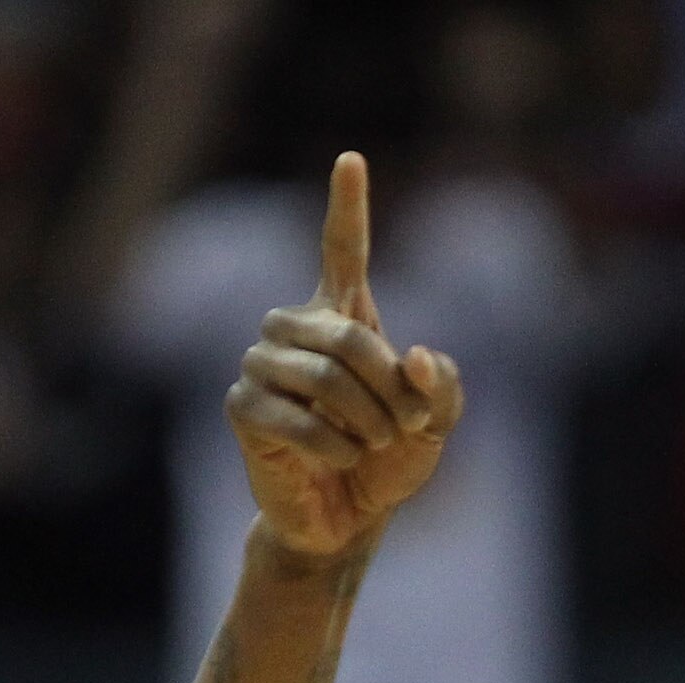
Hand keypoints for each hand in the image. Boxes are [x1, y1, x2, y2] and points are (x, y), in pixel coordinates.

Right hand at [225, 151, 464, 558]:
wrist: (345, 520)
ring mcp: (262, 365)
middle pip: (346, 335)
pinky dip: (331, 444)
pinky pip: (293, 416)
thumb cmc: (386, 463)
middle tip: (404, 426)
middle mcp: (295, 330)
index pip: (341, 251)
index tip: (351, 159)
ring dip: (363, 419)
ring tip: (371, 444)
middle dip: (386, 388)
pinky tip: (341, 457)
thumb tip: (415, 354)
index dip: (346, 206)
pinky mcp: (243, 407)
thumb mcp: (433, 426)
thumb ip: (441, 388)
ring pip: (321, 374)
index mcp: (343, 318)